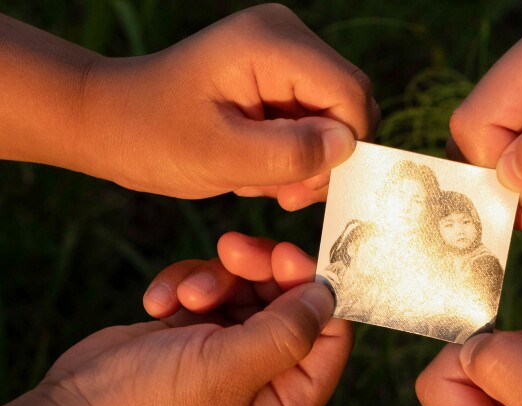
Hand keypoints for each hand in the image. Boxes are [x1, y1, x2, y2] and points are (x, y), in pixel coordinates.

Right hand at [0, 232, 349, 405]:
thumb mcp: (228, 368)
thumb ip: (288, 330)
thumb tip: (327, 296)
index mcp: (288, 405)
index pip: (332, 337)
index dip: (316, 291)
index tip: (287, 256)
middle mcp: (266, 381)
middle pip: (290, 304)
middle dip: (261, 272)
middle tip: (234, 248)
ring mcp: (230, 356)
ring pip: (248, 290)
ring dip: (215, 280)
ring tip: (184, 296)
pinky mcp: (195, 336)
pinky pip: (211, 292)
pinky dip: (186, 287)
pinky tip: (158, 305)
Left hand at [79, 4, 378, 208]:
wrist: (110, 123)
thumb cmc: (151, 135)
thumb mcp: (220, 156)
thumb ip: (289, 153)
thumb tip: (347, 147)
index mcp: (272, 43)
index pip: (351, 95)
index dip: (342, 147)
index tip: (300, 186)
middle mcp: (287, 38)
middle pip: (349, 106)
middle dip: (323, 158)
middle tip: (281, 192)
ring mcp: (284, 55)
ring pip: (335, 120)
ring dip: (305, 161)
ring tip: (257, 178)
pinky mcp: (279, 77)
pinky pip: (315, 122)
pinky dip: (294, 154)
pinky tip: (257, 166)